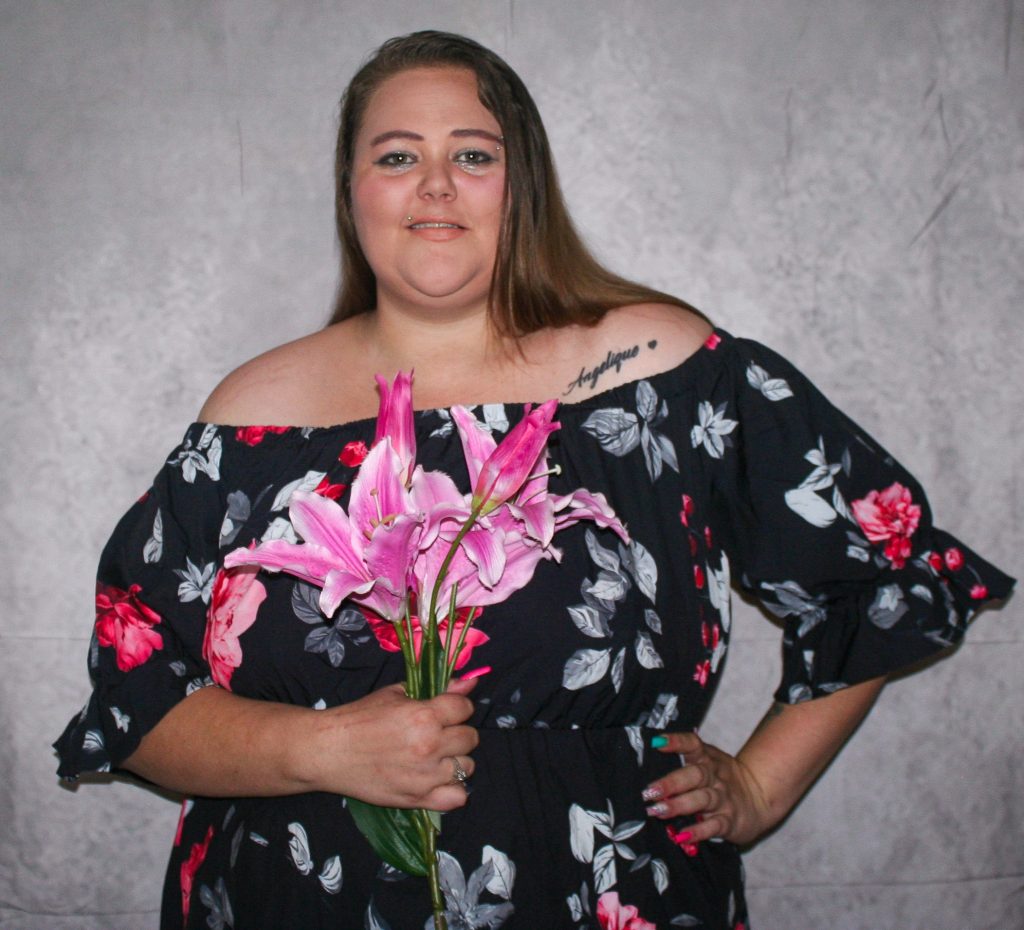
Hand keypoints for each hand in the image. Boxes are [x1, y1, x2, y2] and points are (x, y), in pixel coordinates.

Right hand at [304, 677, 478, 810]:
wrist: (328, 750)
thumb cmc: (359, 717)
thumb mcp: (395, 693)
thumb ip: (437, 690)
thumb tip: (469, 684)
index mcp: (424, 715)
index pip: (465, 708)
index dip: (457, 707)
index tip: (447, 711)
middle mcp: (430, 745)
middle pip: (470, 738)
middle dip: (458, 732)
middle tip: (440, 733)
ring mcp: (425, 775)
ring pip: (466, 767)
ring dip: (455, 760)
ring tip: (436, 756)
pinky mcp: (416, 798)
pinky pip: (456, 798)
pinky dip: (453, 790)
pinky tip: (438, 779)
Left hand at [641, 731, 772, 847]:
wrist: (760, 797)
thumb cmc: (721, 779)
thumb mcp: (708, 762)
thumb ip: (684, 759)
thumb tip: (650, 752)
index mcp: (707, 759)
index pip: (693, 744)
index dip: (676, 742)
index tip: (657, 742)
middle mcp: (715, 777)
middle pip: (695, 775)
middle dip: (671, 782)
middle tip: (649, 790)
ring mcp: (723, 799)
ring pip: (702, 800)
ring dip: (679, 805)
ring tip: (658, 811)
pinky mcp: (729, 821)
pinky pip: (714, 826)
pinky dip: (698, 831)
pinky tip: (682, 836)